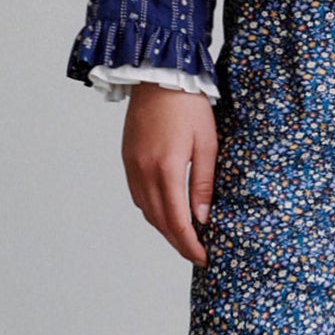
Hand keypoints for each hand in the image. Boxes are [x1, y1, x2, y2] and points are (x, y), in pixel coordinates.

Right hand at [121, 84, 218, 264]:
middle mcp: (144, 172)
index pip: (177, 221)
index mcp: (167, 169)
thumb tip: (202, 219)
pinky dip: (152, 211)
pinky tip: (166, 213)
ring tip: (184, 237)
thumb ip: (204, 184)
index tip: (204, 258)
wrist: (159, 76)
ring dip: (164, 229)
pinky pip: (138, 196)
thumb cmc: (189, 106)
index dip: (190, 245)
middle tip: (197, 254)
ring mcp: (132, 166)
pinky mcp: (127, 159)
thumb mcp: (207, 144)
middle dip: (178, 243)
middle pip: (160, 222)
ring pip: (147, 211)